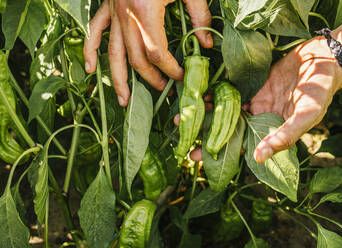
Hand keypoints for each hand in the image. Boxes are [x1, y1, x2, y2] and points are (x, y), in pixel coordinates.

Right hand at [84, 0, 212, 106]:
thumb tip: (206, 43)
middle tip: (161, 90)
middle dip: (150, 78)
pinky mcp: (107, 7)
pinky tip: (90, 68)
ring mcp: (113, 13)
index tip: (182, 75)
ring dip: (119, 79)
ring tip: (124, 101)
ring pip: (113, 53)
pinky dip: (90, 50)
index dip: (171, 69)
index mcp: (145, 11)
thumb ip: (199, 15)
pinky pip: (94, 32)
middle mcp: (126, 16)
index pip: (158, 53)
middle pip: (136, 58)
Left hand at [174, 36, 341, 162]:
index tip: (197, 157)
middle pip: (227, 129)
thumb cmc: (320, 91)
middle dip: (205, 133)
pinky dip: (216, 95)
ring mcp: (254, 102)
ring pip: (225, 111)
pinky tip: (201, 97)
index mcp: (270, 131)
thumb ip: (284, 137)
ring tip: (183, 117)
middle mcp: (258, 119)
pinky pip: (230, 92)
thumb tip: (259, 158)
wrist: (322, 60)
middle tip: (181, 135)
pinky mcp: (252, 86)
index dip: (219, 152)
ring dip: (206, 114)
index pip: (240, 146)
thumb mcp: (306, 116)